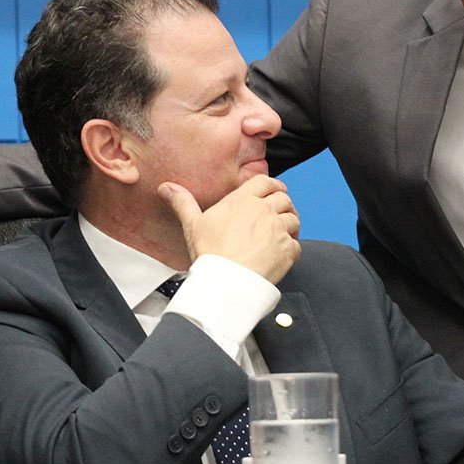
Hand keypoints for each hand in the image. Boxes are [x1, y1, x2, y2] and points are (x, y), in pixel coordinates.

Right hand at [159, 175, 300, 282]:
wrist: (226, 281)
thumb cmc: (209, 254)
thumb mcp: (192, 224)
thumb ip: (183, 203)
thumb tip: (167, 188)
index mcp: (242, 201)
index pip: (265, 182)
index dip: (272, 185)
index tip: (275, 190)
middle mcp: (263, 211)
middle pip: (283, 199)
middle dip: (283, 205)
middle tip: (280, 213)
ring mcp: (278, 229)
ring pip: (293, 220)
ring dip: (290, 225)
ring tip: (283, 234)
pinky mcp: (287, 249)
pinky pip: (296, 245)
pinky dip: (292, 249)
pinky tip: (282, 254)